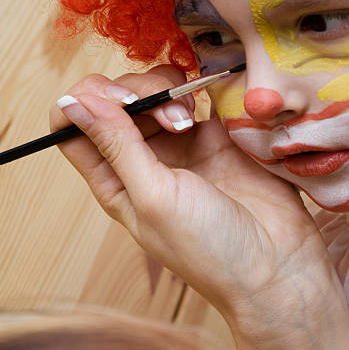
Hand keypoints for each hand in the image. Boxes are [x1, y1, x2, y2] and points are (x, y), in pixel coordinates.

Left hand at [50, 64, 348, 349]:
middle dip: (140, 94)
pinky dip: (200, 87)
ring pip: (156, 91)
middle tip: (174, 119)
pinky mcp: (217, 135)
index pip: (73, 126)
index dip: (87, 101)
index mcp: (114, 179)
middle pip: (117, 99)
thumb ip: (116, 144)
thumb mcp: (153, 196)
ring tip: (194, 119)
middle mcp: (142, 157)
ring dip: (169, 91)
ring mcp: (181, 144)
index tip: (120, 102)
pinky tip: (210, 101)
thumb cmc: (208, 246)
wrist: (276, 263)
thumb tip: (71, 102)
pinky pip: (199, 95)